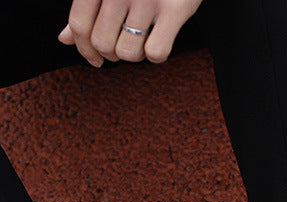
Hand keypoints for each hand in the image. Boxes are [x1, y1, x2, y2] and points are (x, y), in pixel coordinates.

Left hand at [58, 0, 201, 67]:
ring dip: (135, 55)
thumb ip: (85, 10)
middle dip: (111, 54)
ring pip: (128, 52)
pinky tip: (159, 40)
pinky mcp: (174, 10)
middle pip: (102, 42)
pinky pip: (156, 52)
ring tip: (142, 41)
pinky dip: (156, 55)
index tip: (95, 59)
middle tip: (122, 46)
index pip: (80, 25)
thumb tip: (65, 39)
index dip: (84, 49)